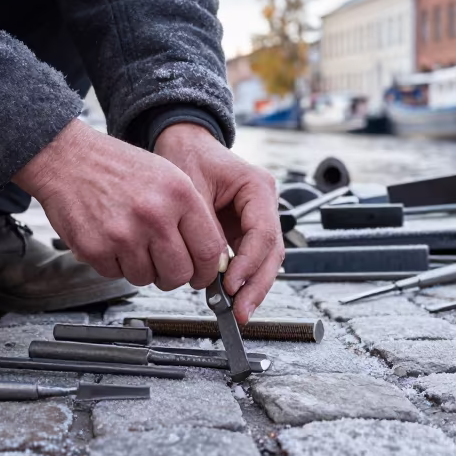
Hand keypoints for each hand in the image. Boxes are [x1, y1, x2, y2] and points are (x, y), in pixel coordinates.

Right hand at [13, 120, 225, 289]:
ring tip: (131, 241)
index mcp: (179, 195)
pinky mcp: (96, 249)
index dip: (207, 270)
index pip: (209, 250)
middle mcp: (154, 215)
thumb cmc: (115, 166)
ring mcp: (124, 235)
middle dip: (173, 276)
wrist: (67, 158)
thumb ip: (190, 215)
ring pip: (147, 279)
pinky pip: (116, 275)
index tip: (202, 274)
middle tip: (164, 265)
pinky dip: (115, 264)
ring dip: (142, 269)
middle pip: (179, 273)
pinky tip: (111, 240)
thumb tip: (207, 256)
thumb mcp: (167, 176)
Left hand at [154, 123, 283, 322]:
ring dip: (252, 287)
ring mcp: (256, 218)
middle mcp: (264, 204)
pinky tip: (233, 298)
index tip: (232, 284)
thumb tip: (214, 267)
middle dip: (257, 285)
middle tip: (242, 310)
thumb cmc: (188, 156)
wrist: (184, 144)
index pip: (263, 233)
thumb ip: (206, 228)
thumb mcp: (192, 189)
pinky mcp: (244, 230)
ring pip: (265, 260)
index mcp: (258, 187)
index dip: (249, 263)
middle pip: (271, 253)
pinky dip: (243, 279)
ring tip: (238, 311)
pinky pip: (250, 259)